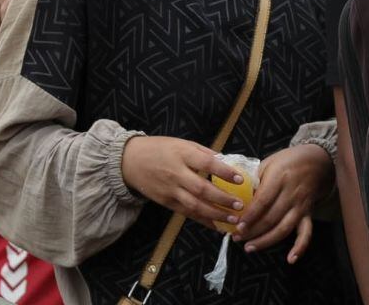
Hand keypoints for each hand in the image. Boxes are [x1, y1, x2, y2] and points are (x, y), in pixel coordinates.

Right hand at [121, 136, 248, 229]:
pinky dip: (203, 221)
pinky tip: (218, 226)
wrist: (128, 160)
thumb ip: (203, 152)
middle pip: (201, 188)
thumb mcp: (179, 143)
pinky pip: (187, 213)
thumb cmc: (158, 149)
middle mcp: (175, 172)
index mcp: (180, 153)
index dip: (223, 171)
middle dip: (222, 198)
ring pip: (195, 205)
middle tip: (240, 205)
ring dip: (216, 214)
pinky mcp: (166, 201)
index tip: (240, 178)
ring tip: (234, 219)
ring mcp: (169, 189)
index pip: (205, 162)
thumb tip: (227, 162)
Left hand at [235, 144, 333, 261]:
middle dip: (253, 231)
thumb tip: (236, 194)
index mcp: (279, 179)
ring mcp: (301, 206)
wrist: (316, 161)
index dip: (250, 215)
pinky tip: (290, 259)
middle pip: (271, 218)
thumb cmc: (286, 161)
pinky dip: (300, 247)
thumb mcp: (267, 163)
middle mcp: (291, 195)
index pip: (263, 201)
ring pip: (284, 229)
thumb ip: (254, 178)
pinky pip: (306, 233)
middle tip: (237, 238)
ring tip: (250, 247)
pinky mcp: (308, 214)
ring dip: (267, 241)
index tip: (237, 225)